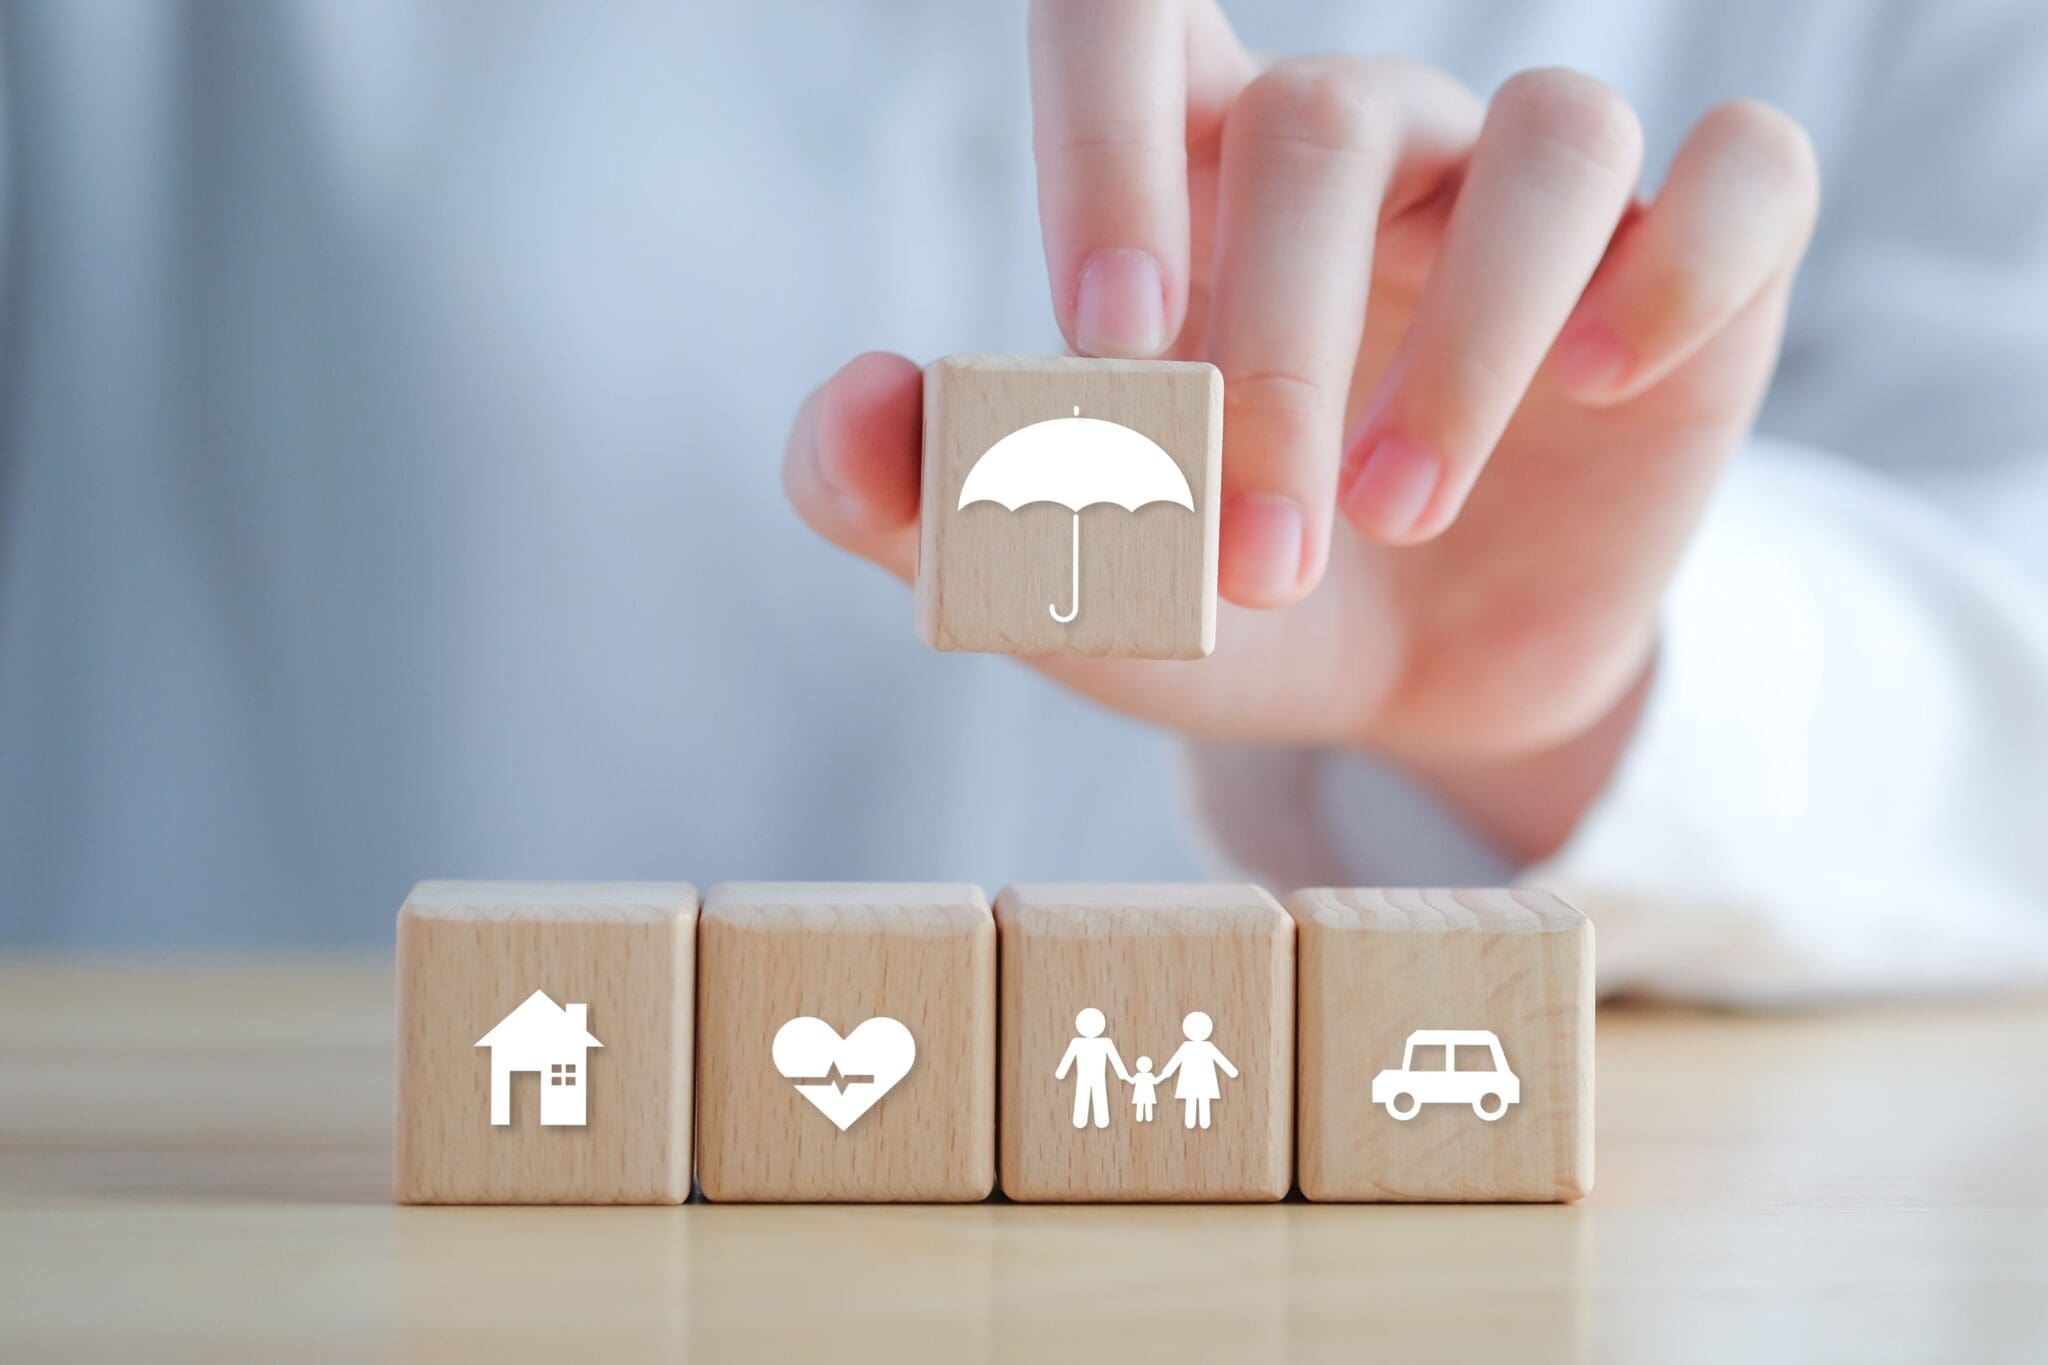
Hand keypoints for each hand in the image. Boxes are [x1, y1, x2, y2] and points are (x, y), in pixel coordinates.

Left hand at [784, 0, 1817, 858]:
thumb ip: (924, 504)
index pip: (1130, 13)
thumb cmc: (1223, 608)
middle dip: (1281, 354)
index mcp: (1196, 174)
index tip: (1106, 345)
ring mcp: (1533, 194)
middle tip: (1256, 553)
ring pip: (1552, 137)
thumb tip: (850, 411)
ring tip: (1399, 511)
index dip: (1106, 144)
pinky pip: (1743, 172)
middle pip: (1332, 120)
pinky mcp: (1694, 266)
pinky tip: (1604, 385)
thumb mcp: (1065, 582)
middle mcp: (1368, 143)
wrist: (1411, 690)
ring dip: (1468, 342)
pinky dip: (1689, 266)